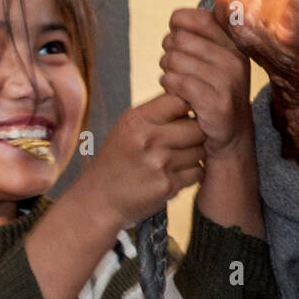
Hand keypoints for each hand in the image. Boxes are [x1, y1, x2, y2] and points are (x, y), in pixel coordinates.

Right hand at [83, 93, 207, 230]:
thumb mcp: (127, 129)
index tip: (184, 118)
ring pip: (201, 151)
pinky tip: (175, 176)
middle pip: (197, 127)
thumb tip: (194, 97)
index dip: (189, 108)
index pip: (180, 100)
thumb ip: (157, 112)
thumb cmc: (117, 161)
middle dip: (196, 135)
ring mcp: (159, 163)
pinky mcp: (167, 185)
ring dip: (195, 156)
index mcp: (136, 119)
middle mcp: (148, 139)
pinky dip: (191, 175)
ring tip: (177, 160)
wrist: (98, 201)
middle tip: (185, 143)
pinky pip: (198, 173)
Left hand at [158, 8, 251, 163]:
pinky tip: (171, 90)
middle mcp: (235, 60)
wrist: (231, 136)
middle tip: (172, 65)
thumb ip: (200, 36)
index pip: (199, 18)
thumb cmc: (213, 92)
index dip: (178, 24)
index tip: (176, 37)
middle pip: (181, 39)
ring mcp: (229, 82)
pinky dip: (168, 85)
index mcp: (235, 44)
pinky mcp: (218, 103)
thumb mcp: (215, 60)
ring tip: (172, 79)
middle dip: (169, 50)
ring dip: (166, 69)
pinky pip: (178, 82)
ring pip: (176, 60)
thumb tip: (176, 18)